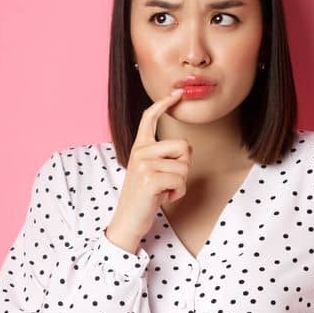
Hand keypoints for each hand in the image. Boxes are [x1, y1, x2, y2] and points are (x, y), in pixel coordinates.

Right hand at [105, 88, 190, 252]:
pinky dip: (178, 193)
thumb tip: (185, 148)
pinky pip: (181, 180)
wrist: (129, 219)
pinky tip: (164, 197)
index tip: (176, 93)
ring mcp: (143, 164)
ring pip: (185, 166)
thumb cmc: (145, 196)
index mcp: (139, 147)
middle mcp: (140, 151)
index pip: (149, 118)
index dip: (163, 104)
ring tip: (164, 190)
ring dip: (180, 183)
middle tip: (168, 181)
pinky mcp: (150, 179)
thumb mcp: (152, 171)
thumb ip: (163, 156)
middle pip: (184, 146)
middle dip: (184, 166)